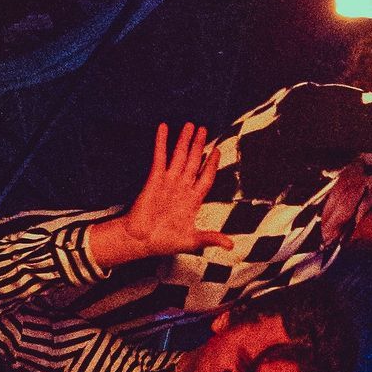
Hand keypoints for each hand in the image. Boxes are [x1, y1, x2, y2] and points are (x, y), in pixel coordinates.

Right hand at [89, 123, 219, 266]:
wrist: (141, 241)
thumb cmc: (165, 242)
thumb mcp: (191, 241)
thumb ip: (210, 238)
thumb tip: (231, 246)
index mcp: (193, 200)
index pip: (206, 177)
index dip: (211, 164)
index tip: (216, 151)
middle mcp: (182, 187)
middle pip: (194, 161)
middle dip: (199, 145)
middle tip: (203, 129)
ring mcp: (168, 181)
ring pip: (179, 156)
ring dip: (184, 140)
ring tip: (189, 125)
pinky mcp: (154, 179)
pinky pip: (159, 157)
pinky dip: (161, 142)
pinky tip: (163, 128)